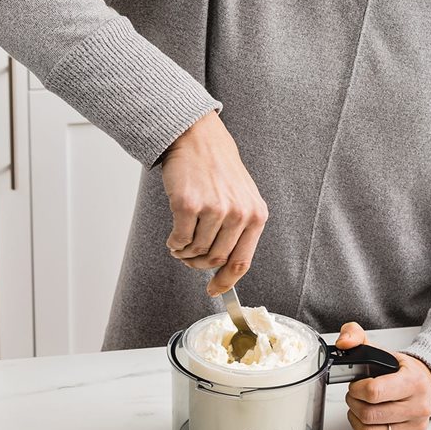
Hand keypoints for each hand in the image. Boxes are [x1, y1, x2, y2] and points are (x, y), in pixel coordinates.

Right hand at [161, 111, 267, 295]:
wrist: (198, 139)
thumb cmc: (218, 168)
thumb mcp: (242, 197)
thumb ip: (239, 229)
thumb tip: (223, 268)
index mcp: (256, 214)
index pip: (241, 261)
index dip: (226, 282)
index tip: (214, 290)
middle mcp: (238, 213)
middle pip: (215, 259)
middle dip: (199, 265)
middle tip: (189, 259)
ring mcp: (214, 209)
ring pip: (195, 251)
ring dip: (184, 253)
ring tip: (180, 243)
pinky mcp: (188, 205)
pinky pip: (179, 239)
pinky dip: (174, 243)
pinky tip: (174, 237)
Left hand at [335, 322, 430, 429]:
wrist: (425, 385)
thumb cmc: (399, 371)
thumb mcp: (380, 349)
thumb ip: (356, 336)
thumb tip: (342, 343)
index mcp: (413, 382)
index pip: (374, 392)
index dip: (356, 390)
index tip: (355, 386)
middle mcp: (419, 407)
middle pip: (368, 415)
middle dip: (353, 405)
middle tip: (355, 397)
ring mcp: (416, 428)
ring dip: (356, 422)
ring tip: (359, 410)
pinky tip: (364, 427)